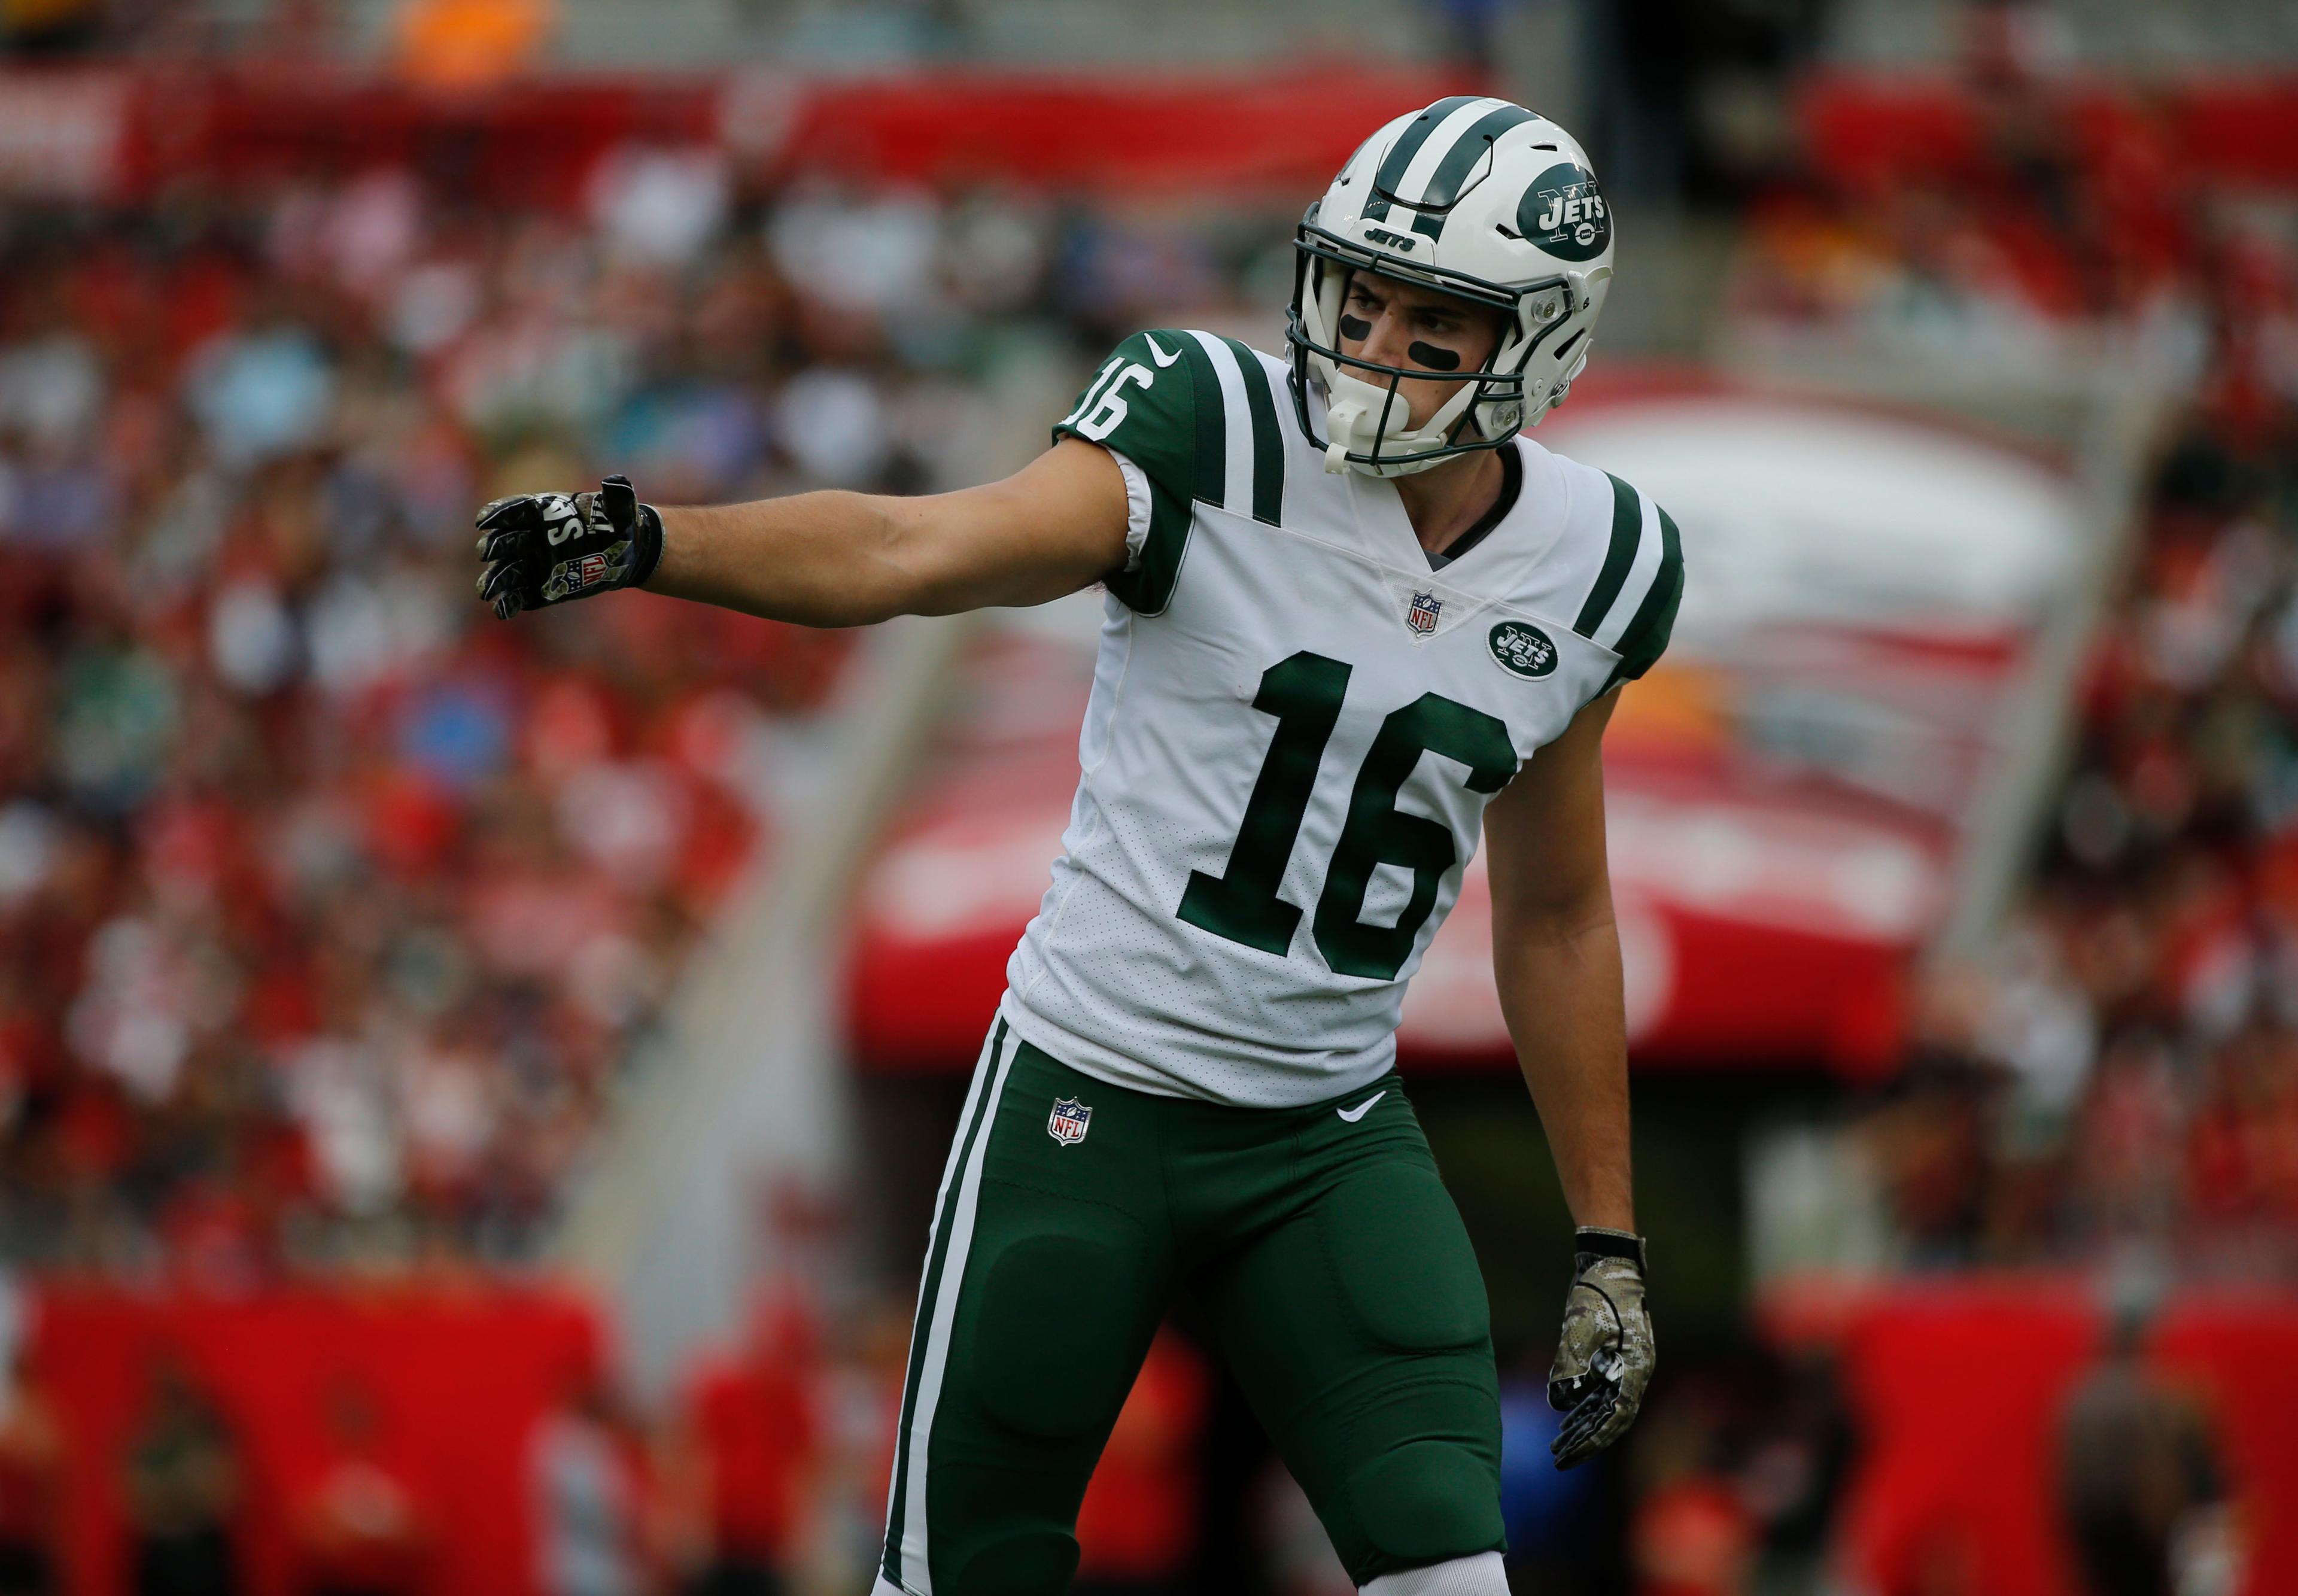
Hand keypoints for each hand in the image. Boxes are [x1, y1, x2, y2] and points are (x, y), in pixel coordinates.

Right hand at [474, 474, 663, 619]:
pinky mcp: (540, 587)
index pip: (516, 509)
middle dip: (494, 546)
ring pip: (507, 570)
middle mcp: (533, 537)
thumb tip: (618, 482)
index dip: (498, 513)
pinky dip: (509, 602)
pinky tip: (501, 611)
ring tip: (486, 591)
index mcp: (545, 512)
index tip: (484, 519)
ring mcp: (534, 563)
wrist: (627, 553)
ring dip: (494, 580)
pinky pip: (519, 595)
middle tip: (486, 552)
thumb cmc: (619, 525)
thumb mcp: (621, 510)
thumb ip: (618, 497)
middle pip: (505, 541)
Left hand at [1547, 1228, 1653, 1468]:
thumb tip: (1558, 1402)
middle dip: (1586, 1440)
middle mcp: (1634, 1372)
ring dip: (1582, 1425)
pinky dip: (1584, 1405)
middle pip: (1611, 1418)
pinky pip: (1601, 1390)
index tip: (1570, 1454)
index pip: (1615, 1418)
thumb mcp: (1582, 1328)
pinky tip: (1565, 1415)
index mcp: (1635, 1368)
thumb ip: (1571, 1364)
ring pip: (1605, 1407)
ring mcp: (1626, 1365)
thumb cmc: (1600, 1293)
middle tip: (1558, 1459)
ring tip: (1557, 1443)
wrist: (1610, 1262)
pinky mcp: (1615, 1357)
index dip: (1593, 1439)